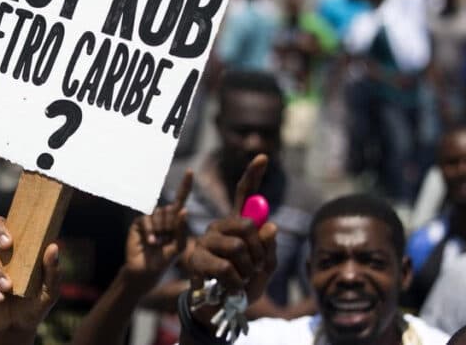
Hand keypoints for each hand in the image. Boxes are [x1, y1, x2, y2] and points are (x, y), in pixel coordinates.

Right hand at [0, 216, 60, 337]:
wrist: (18, 326)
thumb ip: (52, 270)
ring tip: (8, 287)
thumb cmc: (37, 302)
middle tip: (6, 246)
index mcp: (22, 247)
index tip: (11, 238)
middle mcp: (3, 251)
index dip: (9, 224)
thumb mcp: (50, 290)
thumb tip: (54, 247)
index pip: (13, 224)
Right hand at [124, 171, 192, 287]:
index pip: (181, 199)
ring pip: (160, 214)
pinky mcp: (139, 222)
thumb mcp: (178, 247)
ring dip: (161, 231)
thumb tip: (183, 210)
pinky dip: (151, 231)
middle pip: (171, 210)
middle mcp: (163, 216)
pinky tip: (151, 242)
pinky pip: (147, 219)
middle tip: (165, 241)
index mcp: (175, 220)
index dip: (185, 185)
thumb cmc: (164, 260)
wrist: (146, 271)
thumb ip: (182, 229)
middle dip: (171, 227)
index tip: (189, 171)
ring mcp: (151, 218)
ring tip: (158, 243)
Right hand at [186, 155, 277, 307]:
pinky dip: (236, 283)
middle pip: (246, 224)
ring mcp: (206, 241)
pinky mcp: (195, 258)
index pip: (245, 194)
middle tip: (256, 267)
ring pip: (238, 247)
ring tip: (241, 280)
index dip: (253, 175)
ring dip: (247, 270)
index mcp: (237, 225)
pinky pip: (227, 267)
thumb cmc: (243, 286)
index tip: (264, 156)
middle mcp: (220, 227)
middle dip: (259, 251)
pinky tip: (230, 287)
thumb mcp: (264, 269)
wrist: (221, 309)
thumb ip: (268, 248)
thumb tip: (270, 225)